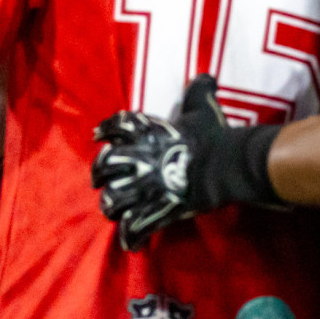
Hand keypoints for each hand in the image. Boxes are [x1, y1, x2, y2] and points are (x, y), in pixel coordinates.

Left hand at [91, 76, 229, 249]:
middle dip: (101, 173)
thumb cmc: (212, 134)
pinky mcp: (154, 209)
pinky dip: (132, 237)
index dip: (105, 130)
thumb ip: (198, 90)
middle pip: (105, 166)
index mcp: (146, 133)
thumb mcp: (203, 106)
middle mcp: (137, 159)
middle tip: (102, 179)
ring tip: (115, 209)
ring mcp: (143, 187)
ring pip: (112, 200)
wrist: (223, 164)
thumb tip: (204, 75)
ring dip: (112, 205)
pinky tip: (132, 242)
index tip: (97, 135)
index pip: (116, 126)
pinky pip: (135, 228)